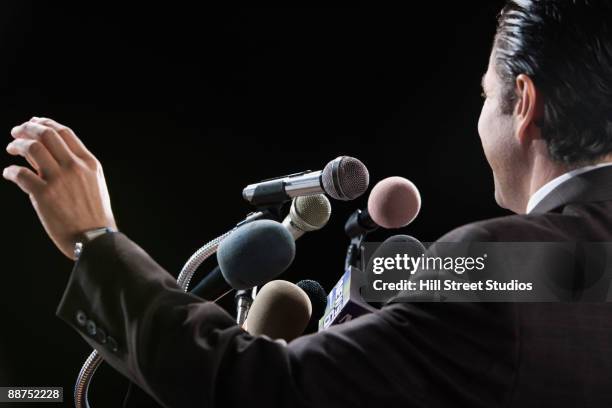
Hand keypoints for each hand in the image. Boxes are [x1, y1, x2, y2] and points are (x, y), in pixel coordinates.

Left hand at [3, 117, 116, 258]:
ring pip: (32, 148)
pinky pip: (20, 174)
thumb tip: (43, 154)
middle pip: (47, 134)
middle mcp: (75, 167)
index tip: (33, 123)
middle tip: (17, 132)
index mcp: (89, 162)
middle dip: (27, 128)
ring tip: (11, 149)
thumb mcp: (93, 183)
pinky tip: (9, 173)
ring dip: (17, 144)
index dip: (45, 123)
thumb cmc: (93, 214)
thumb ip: (74, 167)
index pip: (64, 132)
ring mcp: (59, 180)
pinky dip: (10, 171)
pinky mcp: (44, 195)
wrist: (95, 238)